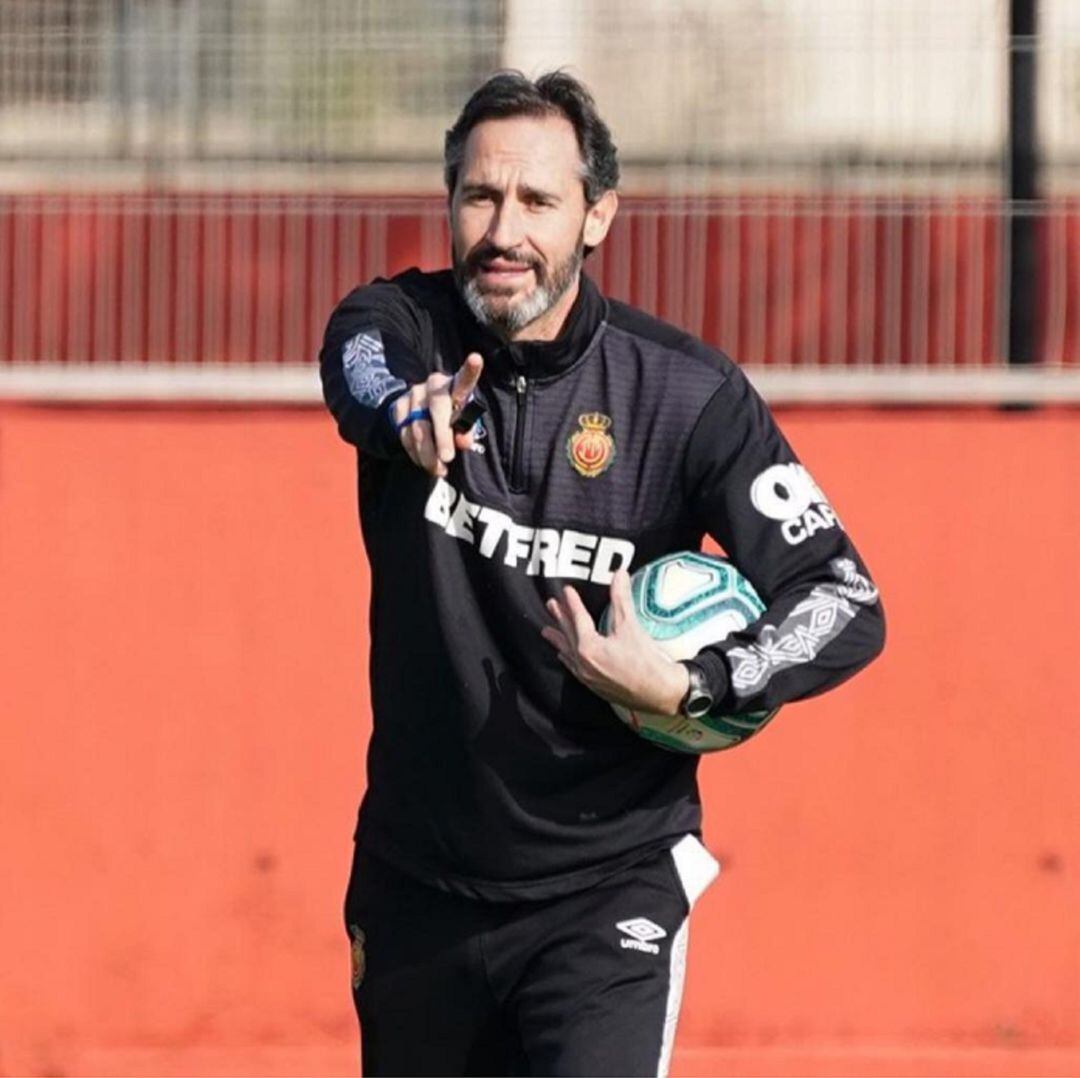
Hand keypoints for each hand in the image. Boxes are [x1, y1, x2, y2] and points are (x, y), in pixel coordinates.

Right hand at [391, 353, 483, 475]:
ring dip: (429, 454)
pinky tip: (426, 464)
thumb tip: (463, 442)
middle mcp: (432, 386)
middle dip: (442, 436)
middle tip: (448, 457)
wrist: (417, 411)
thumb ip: (466, 429)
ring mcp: (413, 396)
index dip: (470, 371)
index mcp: (453, 386)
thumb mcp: (461, 421)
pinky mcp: (398, 408)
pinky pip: (405, 436)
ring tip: (440, 469)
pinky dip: (416, 454)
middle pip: (437, 408)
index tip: (476, 359)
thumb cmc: (449, 416)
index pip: (463, 379)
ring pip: (418, 428)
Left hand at [541, 569, 689, 715]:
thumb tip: (619, 574)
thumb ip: (621, 599)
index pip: (578, 619)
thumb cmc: (646, 661)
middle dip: (560, 618)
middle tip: (551, 605)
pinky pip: (573, 668)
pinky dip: (567, 658)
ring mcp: (587, 676)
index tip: (566, 591)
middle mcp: (583, 663)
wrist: (659, 693)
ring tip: (547, 631)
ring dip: (558, 640)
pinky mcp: (594, 686)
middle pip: (568, 635)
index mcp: (589, 647)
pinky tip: (565, 656)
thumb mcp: (631, 627)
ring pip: (567, 654)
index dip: (572, 603)